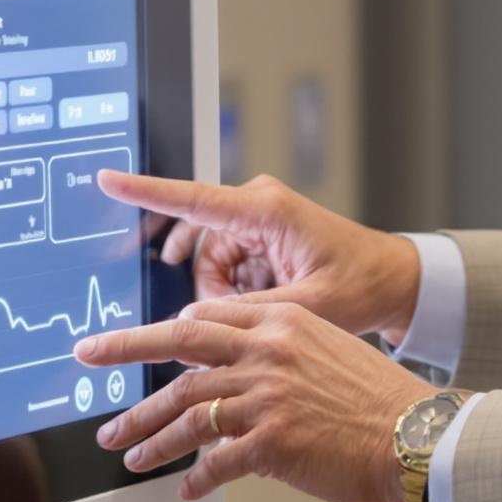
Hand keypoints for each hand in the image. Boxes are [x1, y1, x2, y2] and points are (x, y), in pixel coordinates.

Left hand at [77, 299, 428, 501]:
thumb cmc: (377, 398)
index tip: (121, 343)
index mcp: (280, 322)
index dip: (154, 333)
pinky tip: (186, 488)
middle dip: (124, 363)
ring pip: (186, 413)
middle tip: (90, 371)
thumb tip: (231, 371)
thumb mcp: (326, 348)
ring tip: (127, 452)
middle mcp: (267, 352)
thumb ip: (276, 351)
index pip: (201, 319)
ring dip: (150, 436)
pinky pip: (214, 463)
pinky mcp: (270, 443)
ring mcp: (266, 396)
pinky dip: (195, 478)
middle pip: (179, 357)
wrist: (414, 434)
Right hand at [98, 170, 423, 342]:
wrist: (393, 282)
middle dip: (208, 287)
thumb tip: (192, 322)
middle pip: (198, 247)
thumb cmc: (361, 286)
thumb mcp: (307, 306)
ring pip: (208, 263)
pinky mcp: (259, 237)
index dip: (146, 191)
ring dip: (223, 293)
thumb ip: (247, 313)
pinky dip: (234, 290)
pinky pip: (224, 267)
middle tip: (243, 313)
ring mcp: (257, 221)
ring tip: (262, 310)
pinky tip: (262, 303)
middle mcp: (256, 206)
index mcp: (266, 210)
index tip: (108, 179)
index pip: (192, 199)